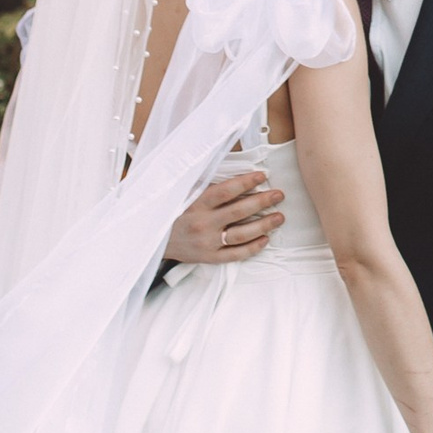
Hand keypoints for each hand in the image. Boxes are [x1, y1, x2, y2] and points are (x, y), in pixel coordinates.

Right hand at [164, 170, 283, 268]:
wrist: (152, 239)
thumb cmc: (173, 212)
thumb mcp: (184, 194)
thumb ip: (207, 185)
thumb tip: (235, 176)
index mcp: (196, 204)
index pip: (225, 191)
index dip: (246, 182)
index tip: (263, 175)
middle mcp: (203, 223)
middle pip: (239, 211)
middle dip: (262, 201)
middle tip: (279, 195)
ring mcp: (207, 242)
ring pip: (241, 234)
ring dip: (264, 225)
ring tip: (279, 217)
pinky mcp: (209, 257)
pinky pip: (236, 254)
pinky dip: (253, 247)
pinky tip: (266, 238)